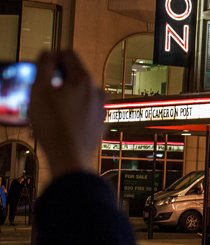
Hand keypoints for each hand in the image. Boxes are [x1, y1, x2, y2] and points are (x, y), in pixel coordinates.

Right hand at [30, 52, 105, 176]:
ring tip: (51, 111)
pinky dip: (74, 112)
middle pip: (75, 75)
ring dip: (66, 97)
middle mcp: (97, 91)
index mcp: (83, 80)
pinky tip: (61, 123)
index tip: (42, 68)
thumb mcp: (39, 91)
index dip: (52, 58)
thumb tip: (48, 54)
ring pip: (80, 94)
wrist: (70, 157)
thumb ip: (44, 67)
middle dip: (58, 80)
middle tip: (43, 93)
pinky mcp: (100, 123)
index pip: (69, 55)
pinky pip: (85, 110)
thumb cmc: (53, 125)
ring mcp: (101, 108)